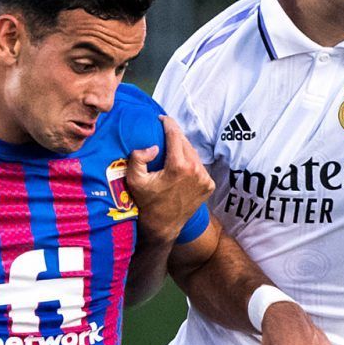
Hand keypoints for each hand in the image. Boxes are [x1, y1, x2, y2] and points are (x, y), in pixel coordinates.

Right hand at [124, 117, 213, 243]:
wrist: (163, 226)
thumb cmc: (147, 202)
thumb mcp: (134, 180)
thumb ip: (138, 158)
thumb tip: (153, 147)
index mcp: (179, 166)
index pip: (175, 134)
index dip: (168, 123)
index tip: (161, 118)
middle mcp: (196, 171)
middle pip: (185, 142)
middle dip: (175, 136)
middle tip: (164, 133)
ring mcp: (205, 178)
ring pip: (193, 154)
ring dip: (183, 149)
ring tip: (171, 149)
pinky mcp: (209, 185)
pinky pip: (199, 166)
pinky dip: (190, 163)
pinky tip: (180, 166)